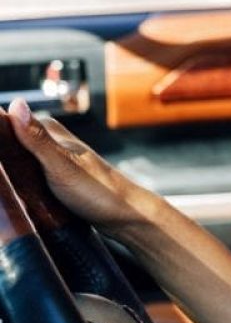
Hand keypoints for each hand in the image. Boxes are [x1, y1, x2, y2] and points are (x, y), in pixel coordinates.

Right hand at [6, 98, 153, 233]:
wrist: (127, 218)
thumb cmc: (99, 191)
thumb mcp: (61, 165)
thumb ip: (37, 138)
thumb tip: (17, 103)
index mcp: (50, 132)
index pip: (7, 122)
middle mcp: (51, 144)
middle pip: (10, 144)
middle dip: (1, 158)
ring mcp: (53, 163)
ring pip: (18, 162)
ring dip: (7, 172)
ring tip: (3, 186)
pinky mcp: (55, 182)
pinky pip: (28, 179)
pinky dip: (18, 185)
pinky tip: (12, 195)